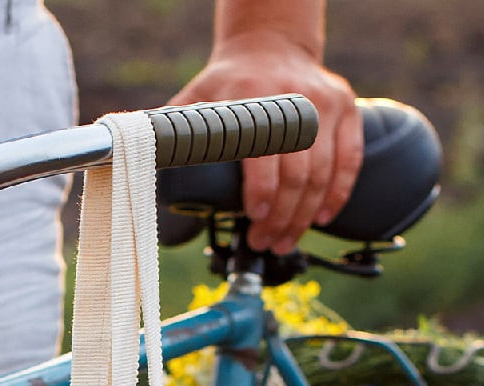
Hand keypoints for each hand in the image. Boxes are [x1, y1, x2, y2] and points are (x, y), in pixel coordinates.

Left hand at [171, 30, 361, 254]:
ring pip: (322, 175)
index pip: (263, 156)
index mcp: (253, 98)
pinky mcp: (346, 109)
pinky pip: (349, 161)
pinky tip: (322, 218)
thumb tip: (134, 161)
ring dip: (305, 217)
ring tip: (286, 240)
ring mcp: (324, 103)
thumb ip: (172, 130)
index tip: (252, 219)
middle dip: (281, 218)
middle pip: (295, 175)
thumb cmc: (230, 82)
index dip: (261, 194)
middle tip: (266, 242)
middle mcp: (293, 99)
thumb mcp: (197, 99)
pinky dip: (338, 195)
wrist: (271, 45)